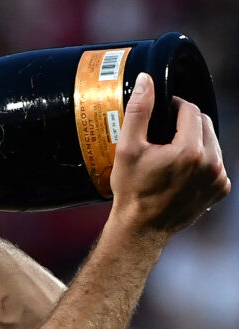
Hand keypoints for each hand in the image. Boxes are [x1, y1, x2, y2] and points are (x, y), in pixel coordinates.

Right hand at [110, 73, 230, 236]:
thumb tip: (146, 81)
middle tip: (162, 134)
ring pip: (212, 143)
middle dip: (186, 123)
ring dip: (195, 141)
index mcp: (190, 151)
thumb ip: (139, 111)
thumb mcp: (127, 149)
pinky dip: (201, 161)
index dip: (174, 107)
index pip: (190, 110)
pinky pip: (215, 163)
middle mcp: (211, 164)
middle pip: (205, 124)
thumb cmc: (132, 191)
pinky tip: (181, 170)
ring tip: (170, 153)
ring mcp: (218, 178)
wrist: (141, 228)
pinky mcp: (220, 190)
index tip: (160, 114)